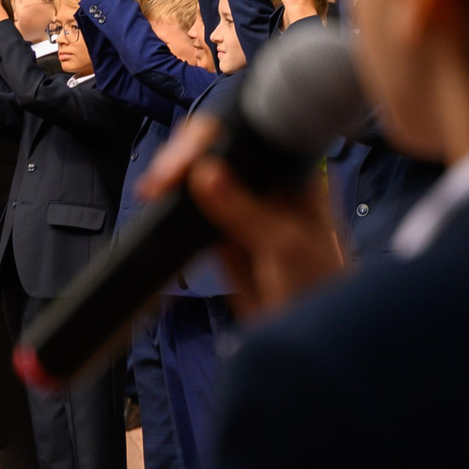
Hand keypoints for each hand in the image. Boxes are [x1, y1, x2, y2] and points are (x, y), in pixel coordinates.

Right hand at [136, 111, 343, 315]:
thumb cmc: (316, 286)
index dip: (211, 140)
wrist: (306, 331)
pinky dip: (171, 208)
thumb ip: (243, 210)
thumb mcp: (282, 244)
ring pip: (199, 181)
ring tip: (152, 192)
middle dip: (183, 158)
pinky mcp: (220, 236)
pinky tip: (157, 206)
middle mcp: (266, 186)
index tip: (183, 159)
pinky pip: (191, 213)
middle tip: (159, 181)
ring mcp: (241, 210)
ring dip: (172, 182)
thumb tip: (204, 172)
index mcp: (293, 175)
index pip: (248, 138)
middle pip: (217, 154)